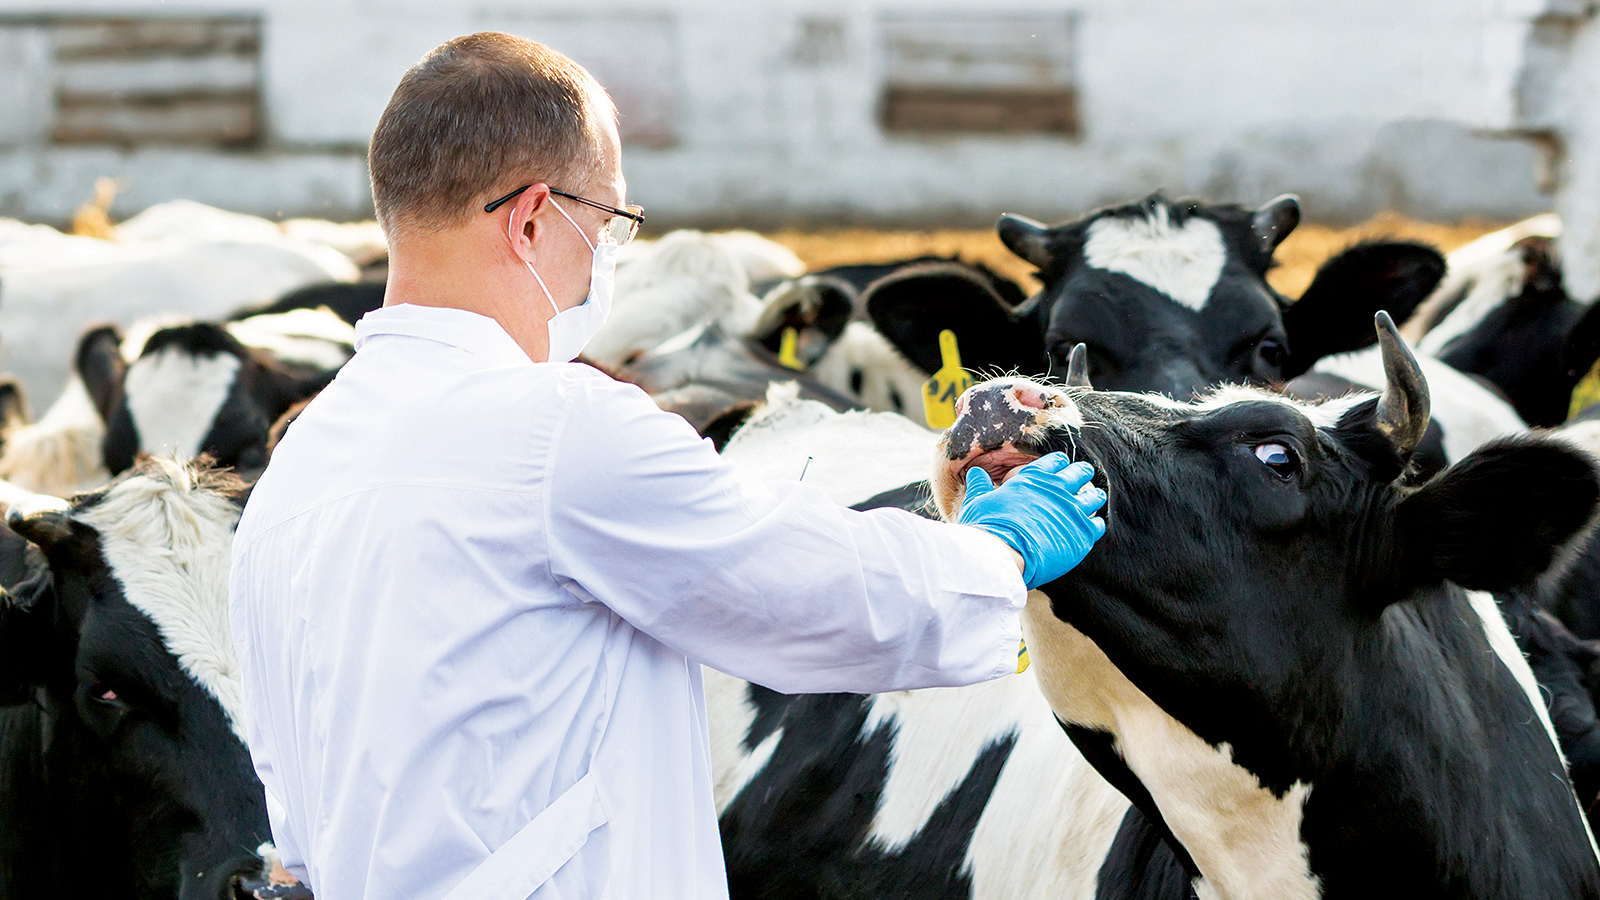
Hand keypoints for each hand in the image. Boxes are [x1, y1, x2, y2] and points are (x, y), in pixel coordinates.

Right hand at [957, 453, 1106, 588]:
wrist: (1001, 555)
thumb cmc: (987, 528)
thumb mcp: (977, 501)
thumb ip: (980, 485)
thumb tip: (976, 472)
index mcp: (1034, 478)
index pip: (1056, 461)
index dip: (1060, 463)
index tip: (1061, 467)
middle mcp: (1057, 489)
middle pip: (1081, 473)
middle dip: (1082, 474)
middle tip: (1082, 478)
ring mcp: (1072, 511)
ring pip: (1095, 496)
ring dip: (1093, 497)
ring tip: (1092, 500)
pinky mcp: (1082, 534)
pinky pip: (1098, 524)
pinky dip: (1095, 524)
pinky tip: (1089, 527)